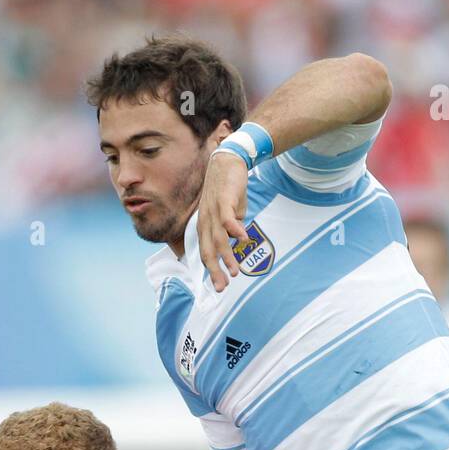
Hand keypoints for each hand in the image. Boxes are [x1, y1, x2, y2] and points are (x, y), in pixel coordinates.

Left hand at [197, 150, 248, 292]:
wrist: (227, 161)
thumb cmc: (227, 190)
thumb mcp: (229, 214)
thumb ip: (231, 229)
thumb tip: (238, 241)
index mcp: (205, 227)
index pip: (207, 253)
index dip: (213, 270)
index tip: (220, 286)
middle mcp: (206, 222)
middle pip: (209, 251)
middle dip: (215, 271)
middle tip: (222, 288)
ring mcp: (214, 211)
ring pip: (219, 239)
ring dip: (227, 256)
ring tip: (235, 271)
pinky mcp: (224, 200)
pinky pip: (228, 218)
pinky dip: (235, 230)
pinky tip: (243, 240)